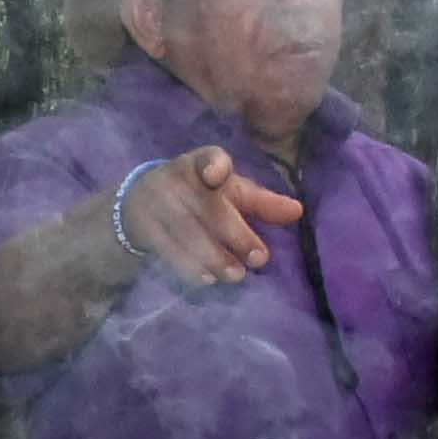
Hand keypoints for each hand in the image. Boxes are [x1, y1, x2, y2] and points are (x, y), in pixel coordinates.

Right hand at [126, 146, 302, 286]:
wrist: (140, 203)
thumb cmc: (199, 196)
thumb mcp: (229, 193)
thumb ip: (262, 203)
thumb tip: (297, 211)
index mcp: (201, 163)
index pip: (209, 158)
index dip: (213, 166)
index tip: (217, 176)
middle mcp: (177, 179)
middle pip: (207, 207)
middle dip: (235, 234)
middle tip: (259, 259)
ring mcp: (156, 202)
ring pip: (188, 232)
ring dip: (214, 257)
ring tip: (236, 275)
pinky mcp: (143, 227)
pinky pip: (167, 249)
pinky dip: (188, 267)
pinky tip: (207, 279)